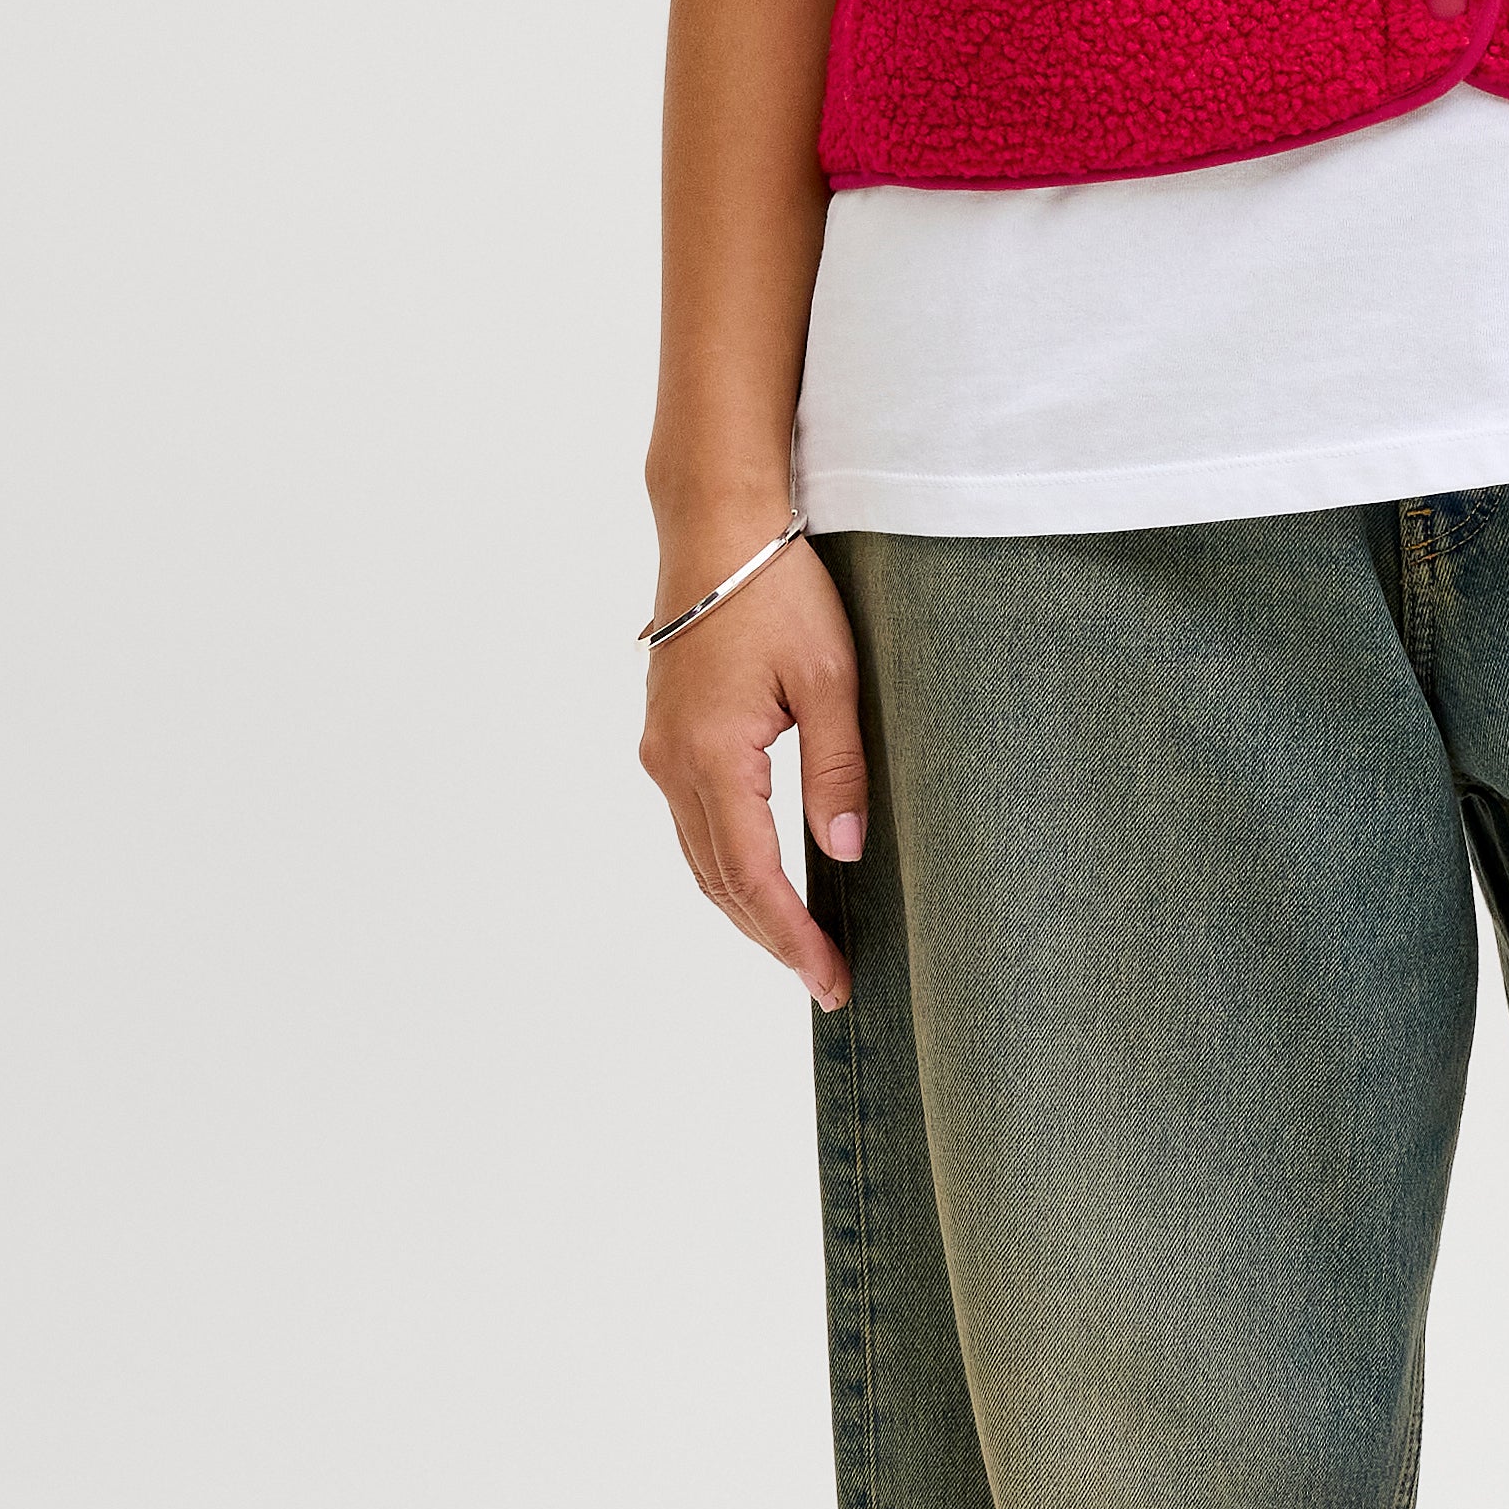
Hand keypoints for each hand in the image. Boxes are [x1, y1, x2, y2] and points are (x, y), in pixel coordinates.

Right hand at [638, 536, 869, 1006]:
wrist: (717, 527)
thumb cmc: (779, 590)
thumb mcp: (831, 679)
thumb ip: (837, 770)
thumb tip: (846, 850)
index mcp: (712, 756)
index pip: (752, 877)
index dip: (791, 938)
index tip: (831, 979)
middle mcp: (673, 763)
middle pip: (718, 882)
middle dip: (772, 938)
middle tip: (827, 981)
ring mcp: (663, 751)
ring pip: (702, 858)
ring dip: (748, 908)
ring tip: (802, 947)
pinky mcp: (668, 736)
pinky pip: (696, 824)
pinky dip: (730, 866)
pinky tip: (767, 882)